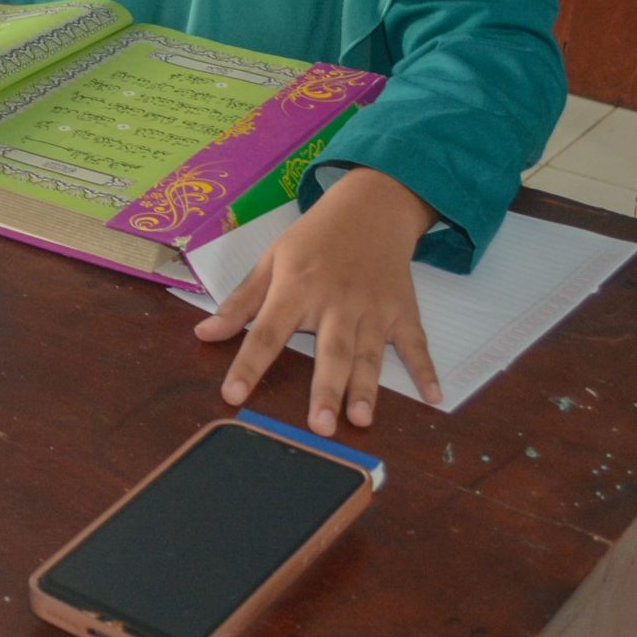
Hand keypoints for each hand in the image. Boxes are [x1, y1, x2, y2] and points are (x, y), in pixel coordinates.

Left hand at [192, 167, 443, 433]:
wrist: (370, 208)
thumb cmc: (313, 240)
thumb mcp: (271, 261)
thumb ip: (240, 302)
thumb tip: (203, 334)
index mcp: (296, 288)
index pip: (266, 331)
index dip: (248, 364)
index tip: (232, 396)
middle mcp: (335, 301)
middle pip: (329, 351)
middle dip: (325, 390)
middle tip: (319, 427)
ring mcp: (373, 308)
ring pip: (369, 354)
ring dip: (366, 387)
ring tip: (360, 420)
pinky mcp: (403, 310)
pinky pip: (415, 343)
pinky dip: (426, 368)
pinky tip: (433, 396)